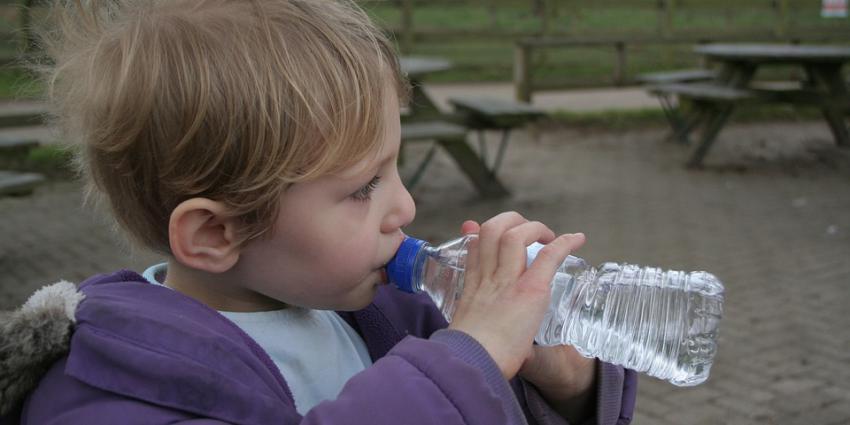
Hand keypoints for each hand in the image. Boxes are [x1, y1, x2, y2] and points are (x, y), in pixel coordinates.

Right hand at [461, 219, 596, 422]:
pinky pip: (548, 256)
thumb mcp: (467, 339)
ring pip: (516, 235)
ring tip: (547, 236)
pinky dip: (565, 244)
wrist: (472, 364)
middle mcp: (487, 278)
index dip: (477, 233)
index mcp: (472, 289)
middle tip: (523, 230)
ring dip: (534, 228)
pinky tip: (577, 239)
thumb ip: (482, 338)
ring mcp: (508, 281)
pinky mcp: (531, 290)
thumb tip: (499, 349)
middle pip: (492, 230)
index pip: (474, 247)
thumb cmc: (471, 359)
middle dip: (509, 221)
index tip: (480, 230)